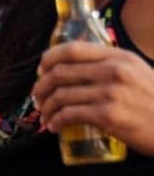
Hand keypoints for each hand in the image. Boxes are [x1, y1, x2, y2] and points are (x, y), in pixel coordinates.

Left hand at [35, 41, 153, 156]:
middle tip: (37, 98)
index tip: (41, 70)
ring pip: (61, 95)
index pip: (71, 49)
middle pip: (60, 73)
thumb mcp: (138, 72)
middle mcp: (113, 71)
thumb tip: (76, 66)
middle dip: (41, 86)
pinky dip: (56, 121)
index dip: (49, 59)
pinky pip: (69, 115)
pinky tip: (54, 126)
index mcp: (119, 57)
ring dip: (46, 107)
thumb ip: (111, 65)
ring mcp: (111, 93)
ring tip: (45, 115)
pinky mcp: (109, 116)